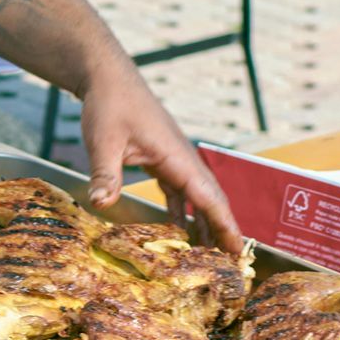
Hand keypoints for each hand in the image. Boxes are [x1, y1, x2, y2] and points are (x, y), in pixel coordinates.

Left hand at [81, 63, 243, 252]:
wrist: (106, 76)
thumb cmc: (109, 104)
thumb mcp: (104, 141)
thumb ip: (105, 173)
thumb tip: (101, 204)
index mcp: (177, 156)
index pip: (208, 197)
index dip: (224, 226)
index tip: (238, 250)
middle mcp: (182, 158)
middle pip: (210, 199)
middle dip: (222, 230)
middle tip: (231, 263)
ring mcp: (173, 158)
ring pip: (197, 196)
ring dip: (204, 223)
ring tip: (210, 254)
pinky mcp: (161, 157)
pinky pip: (179, 189)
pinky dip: (183, 210)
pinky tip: (180, 229)